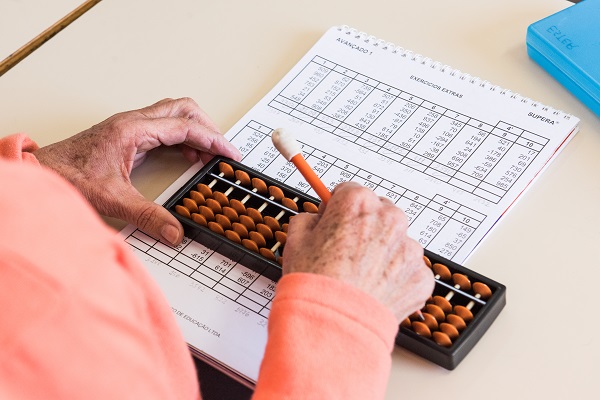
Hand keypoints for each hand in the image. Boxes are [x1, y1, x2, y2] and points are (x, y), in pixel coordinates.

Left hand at [33, 97, 240, 244]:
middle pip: (183, 109)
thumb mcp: (112, 199)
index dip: (213, 140)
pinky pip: (164, 129)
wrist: (44, 171)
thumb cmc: (68, 176)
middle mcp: (134, 122)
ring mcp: (131, 126)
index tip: (230, 153)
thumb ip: (147, 216)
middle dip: (208, 127)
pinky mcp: (128, 135)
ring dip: (196, 131)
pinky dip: (183, 139)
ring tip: (210, 156)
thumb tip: (174, 231)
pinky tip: (188, 157)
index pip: (185, 126)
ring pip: (174, 115)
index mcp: (133, 129)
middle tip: (223, 150)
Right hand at [282, 182, 433, 321]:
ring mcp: (409, 249)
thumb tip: (317, 219)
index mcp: (358, 202)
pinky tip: (374, 290)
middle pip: (379, 213)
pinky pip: (408, 270)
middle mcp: (389, 219)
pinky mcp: (421, 276)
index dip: (337, 210)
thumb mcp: (295, 239)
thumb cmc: (314, 283)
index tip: (334, 222)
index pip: (349, 192)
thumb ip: (310, 219)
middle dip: (365, 227)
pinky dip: (395, 278)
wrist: (332, 324)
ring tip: (360, 276)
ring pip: (396, 242)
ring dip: (382, 252)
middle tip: (346, 252)